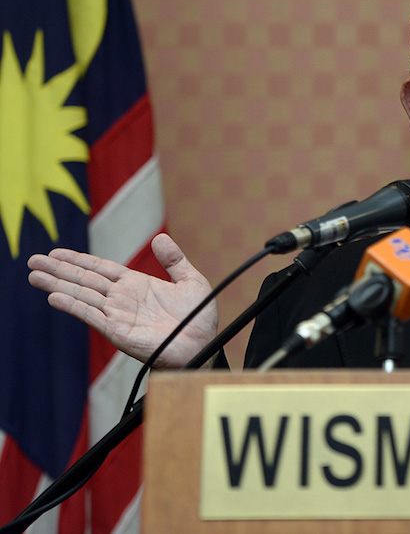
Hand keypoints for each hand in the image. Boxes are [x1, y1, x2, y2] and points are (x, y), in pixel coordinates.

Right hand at [27, 233, 216, 367]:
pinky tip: (55, 297)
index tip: (57, 252)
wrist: (204, 344)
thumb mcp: (191, 281)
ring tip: (34, 276)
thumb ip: (174, 260)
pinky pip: (92, 316)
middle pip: (84, 280)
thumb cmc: (200, 317)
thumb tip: (159, 237)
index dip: (78, 260)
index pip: (100, 269)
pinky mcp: (118, 331)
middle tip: (32, 260)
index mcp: (136, 284)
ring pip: (82, 296)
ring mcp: (118, 314)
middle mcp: (122, 299)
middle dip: (59, 270)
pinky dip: (73, 306)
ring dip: (58, 286)